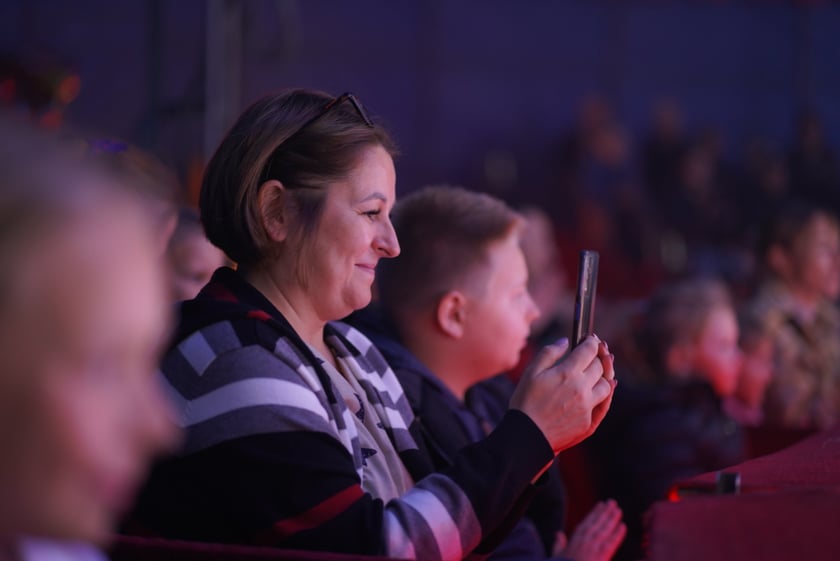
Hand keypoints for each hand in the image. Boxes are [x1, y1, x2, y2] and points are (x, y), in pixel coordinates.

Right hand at [510, 335, 615, 453]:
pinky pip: (604, 404)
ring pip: (607, 385)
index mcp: (567, 373)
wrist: (527, 435)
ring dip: (605, 375)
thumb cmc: (525, 401)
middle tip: (597, 351)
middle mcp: (581, 388)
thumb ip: (549, 353)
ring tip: (600, 370)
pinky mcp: (588, 422)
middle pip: (600, 366)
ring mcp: (587, 406)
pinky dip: (607, 393)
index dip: (591, 342)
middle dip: (599, 355)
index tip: (590, 339)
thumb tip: (565, 341)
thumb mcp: (531, 372)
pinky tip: (608, 387)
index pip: (589, 350)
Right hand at [552, 500, 625, 560]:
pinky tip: (623, 526)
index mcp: (575, 539)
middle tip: (612, 502)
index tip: (600, 504)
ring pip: (605, 529)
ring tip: (619, 510)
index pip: (587, 522)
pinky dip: (618, 534)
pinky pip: (612, 543)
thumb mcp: (557, 555)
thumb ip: (559, 543)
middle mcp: (585, 540)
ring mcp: (594, 547)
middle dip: (605, 512)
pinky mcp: (602, 555)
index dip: (594, 513)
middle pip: (597, 522)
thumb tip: (558, 533)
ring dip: (612, 518)